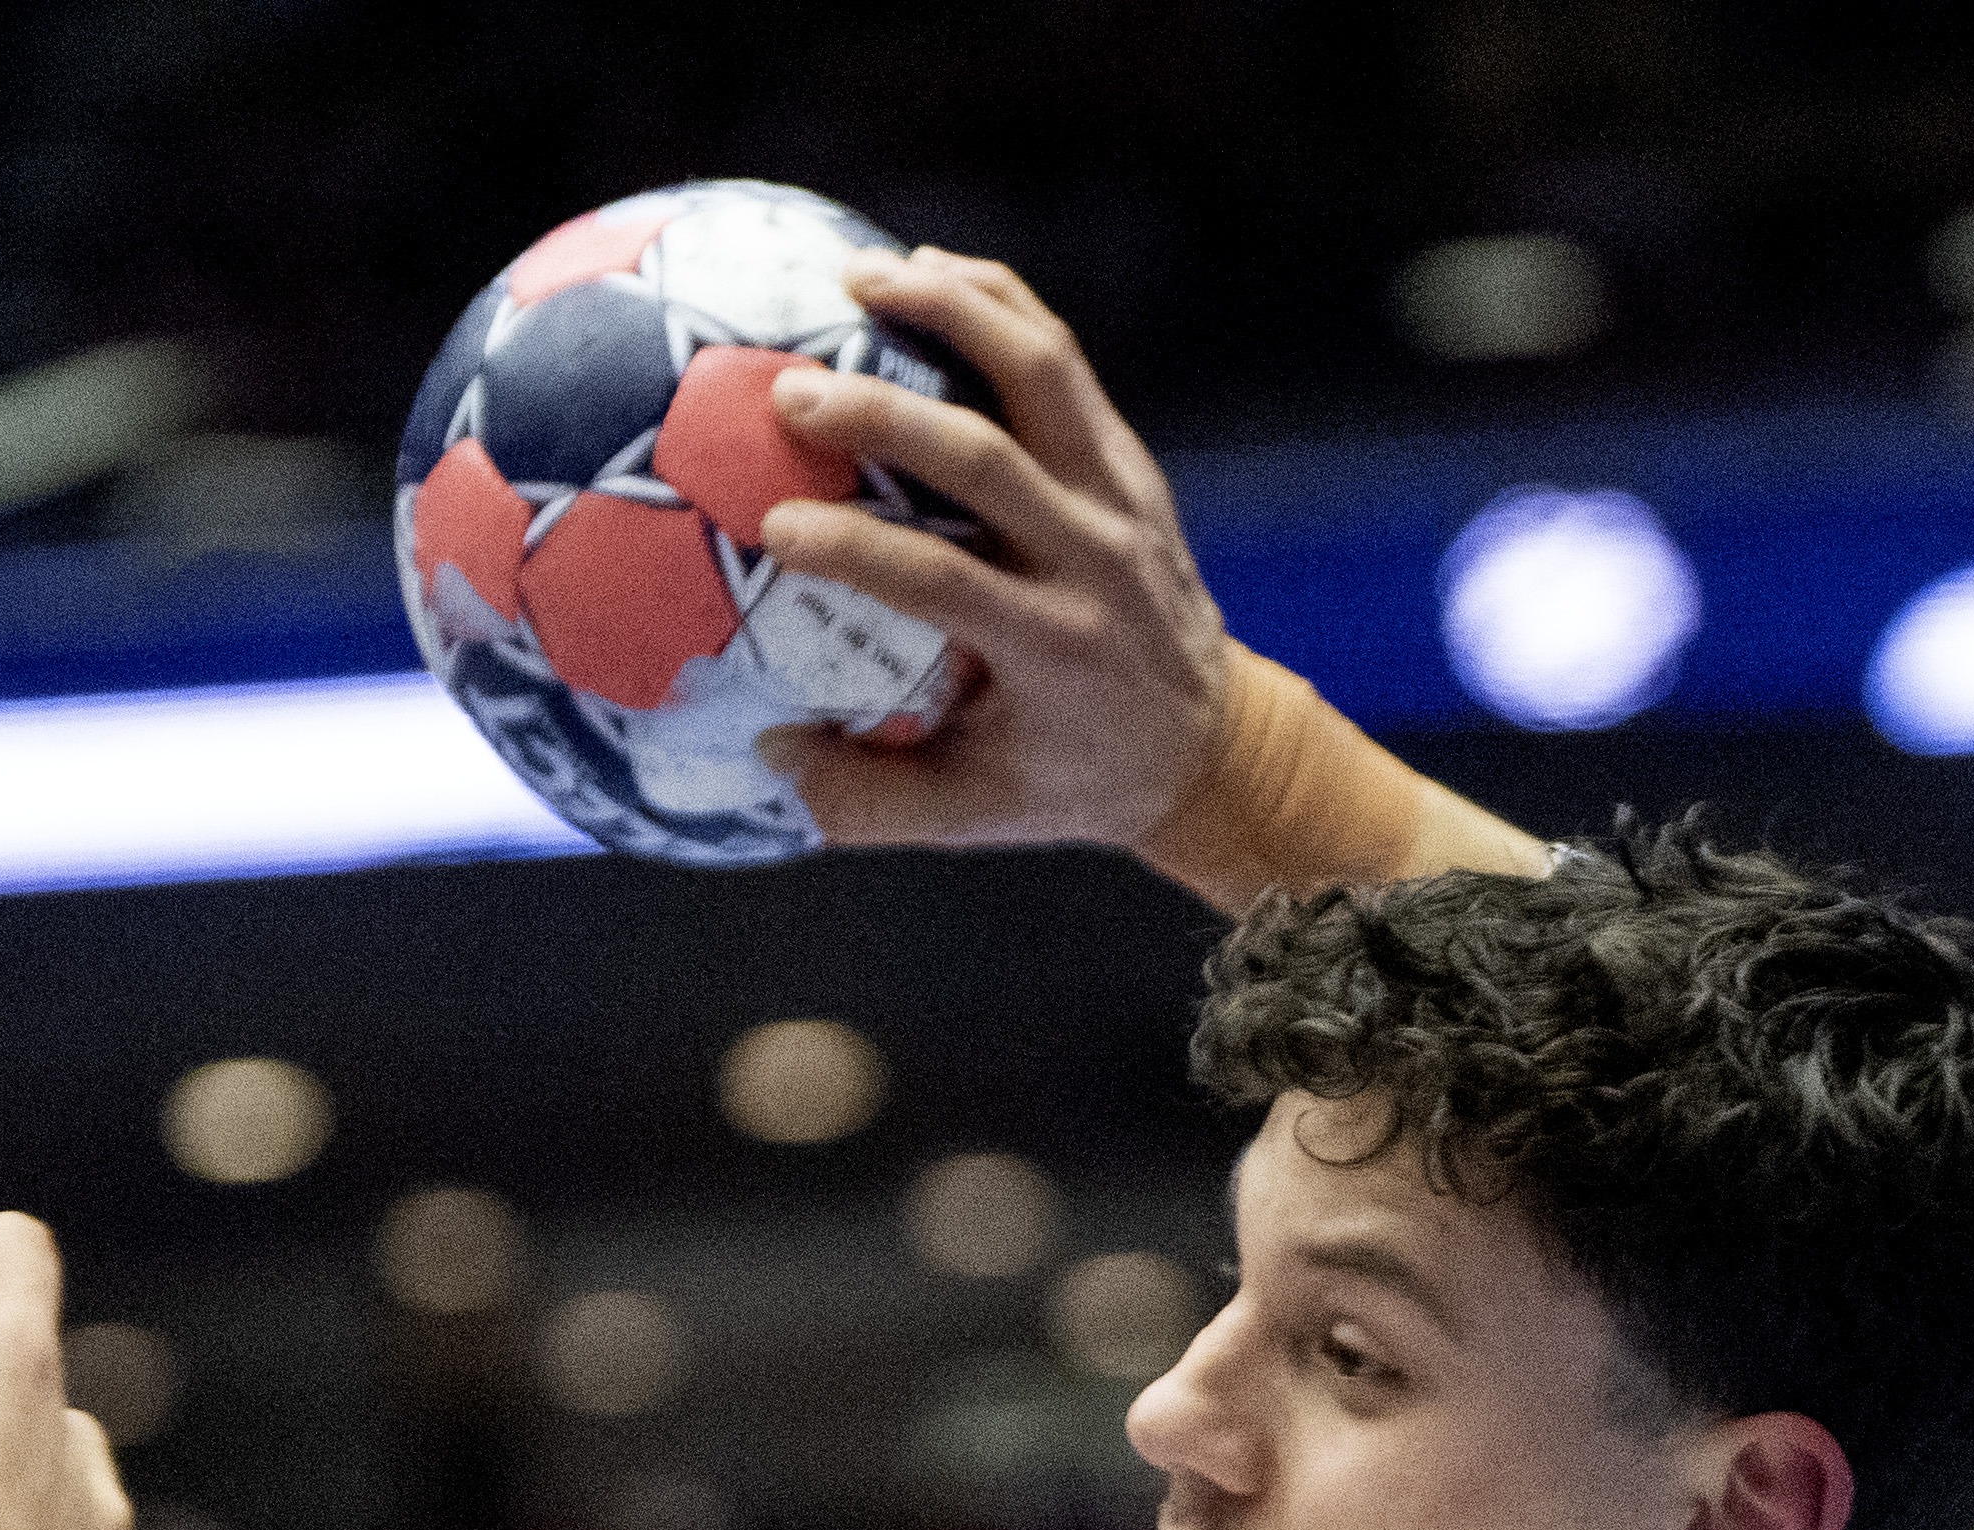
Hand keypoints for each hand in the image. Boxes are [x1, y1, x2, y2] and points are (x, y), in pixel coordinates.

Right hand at [747, 249, 1235, 858]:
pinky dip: (996, 301)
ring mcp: (1117, 495)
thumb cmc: (1068, 779)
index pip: (943, 582)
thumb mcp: (975, 816)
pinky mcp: (1124, 455)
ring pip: (1040, 371)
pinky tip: (920, 268)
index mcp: (1053, 648)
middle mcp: (1093, 560)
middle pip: (987, 460)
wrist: (1209, 742)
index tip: (775, 524)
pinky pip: (1058, 358)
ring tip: (857, 274)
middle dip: (885, 416)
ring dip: (951, 308)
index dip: (856, 549)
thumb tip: (764, 752)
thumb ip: (866, 802)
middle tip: (788, 391)